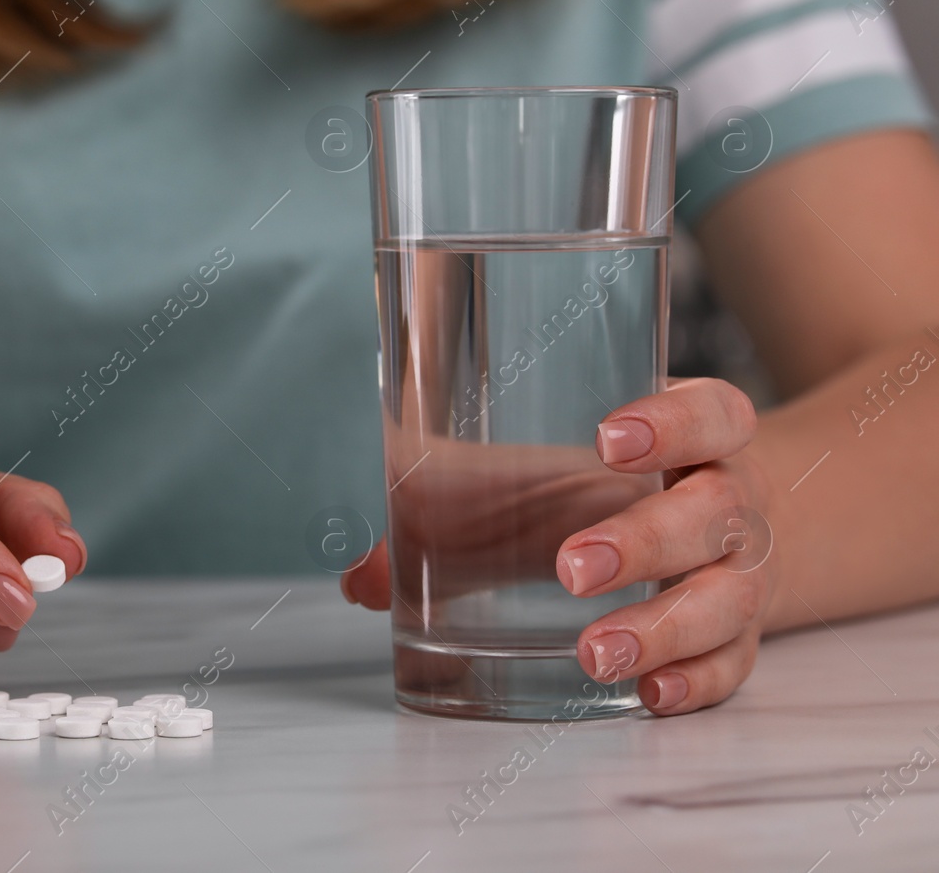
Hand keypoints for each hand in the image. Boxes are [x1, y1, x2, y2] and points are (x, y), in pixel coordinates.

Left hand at [342, 378, 773, 715]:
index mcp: (694, 437)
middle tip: (569, 569)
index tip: (608, 439)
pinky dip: (696, 682)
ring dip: (663, 626)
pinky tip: (649, 695)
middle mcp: (732, 499)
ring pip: (729, 596)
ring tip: (594, 653)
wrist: (716, 535)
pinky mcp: (740, 639)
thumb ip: (447, 511)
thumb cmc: (602, 494)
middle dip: (644, 541)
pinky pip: (735, 665)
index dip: (676, 422)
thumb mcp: (539, 479)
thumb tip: (362, 575)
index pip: (714, 412)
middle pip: (716, 511)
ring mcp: (745, 572)